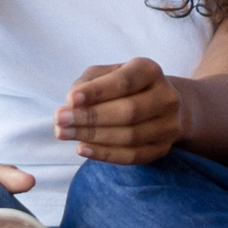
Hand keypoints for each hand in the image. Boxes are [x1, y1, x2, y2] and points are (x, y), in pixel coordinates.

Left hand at [54, 58, 184, 164]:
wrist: (159, 105)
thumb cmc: (123, 86)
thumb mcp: (106, 74)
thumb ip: (88, 83)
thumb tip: (71, 104)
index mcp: (150, 71)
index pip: (124, 82)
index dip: (97, 92)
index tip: (70, 100)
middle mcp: (166, 97)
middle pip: (128, 112)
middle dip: (89, 118)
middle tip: (59, 121)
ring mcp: (168, 125)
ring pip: (130, 136)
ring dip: (93, 137)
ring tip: (64, 134)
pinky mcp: (163, 148)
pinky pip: (133, 156)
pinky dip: (105, 154)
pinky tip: (82, 149)